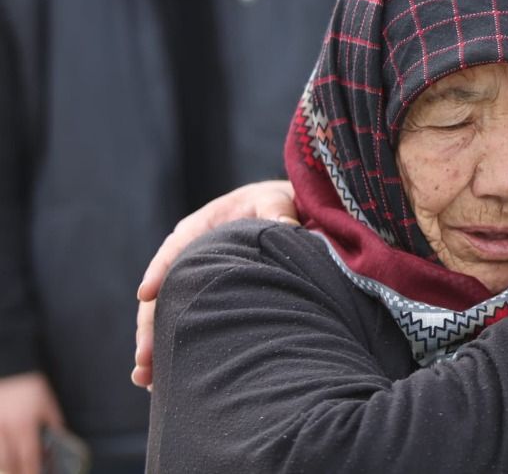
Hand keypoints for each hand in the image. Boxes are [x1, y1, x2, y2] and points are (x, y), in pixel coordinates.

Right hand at [0, 372, 63, 473]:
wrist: (9, 367)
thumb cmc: (30, 386)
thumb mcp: (48, 403)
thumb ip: (53, 423)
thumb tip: (59, 441)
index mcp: (25, 425)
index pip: (29, 456)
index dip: (32, 471)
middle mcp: (6, 429)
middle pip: (7, 462)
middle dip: (14, 473)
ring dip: (4, 466)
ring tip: (11, 470)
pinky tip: (1, 460)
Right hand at [132, 179, 298, 388]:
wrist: (276, 215)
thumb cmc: (272, 205)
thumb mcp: (274, 202)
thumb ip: (277, 211)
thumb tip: (287, 224)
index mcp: (198, 230)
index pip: (172, 252)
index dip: (159, 273)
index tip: (146, 295)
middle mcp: (186, 259)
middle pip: (162, 294)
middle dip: (149, 327)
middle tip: (144, 360)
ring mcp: (191, 283)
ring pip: (165, 317)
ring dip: (155, 347)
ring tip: (146, 379)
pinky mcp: (201, 302)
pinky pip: (181, 326)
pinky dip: (173, 351)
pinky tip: (164, 381)